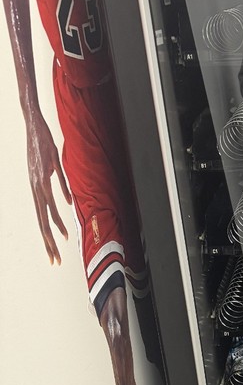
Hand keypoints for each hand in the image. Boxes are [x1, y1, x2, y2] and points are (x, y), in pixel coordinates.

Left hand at [25, 107, 70, 263]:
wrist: (33, 123)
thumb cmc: (42, 146)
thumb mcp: (51, 170)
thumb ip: (59, 187)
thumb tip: (66, 203)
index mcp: (36, 190)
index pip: (41, 220)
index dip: (47, 239)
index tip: (53, 255)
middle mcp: (35, 187)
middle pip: (41, 221)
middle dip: (48, 243)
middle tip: (54, 261)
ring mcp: (39, 179)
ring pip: (46, 210)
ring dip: (54, 228)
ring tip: (61, 243)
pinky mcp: (45, 169)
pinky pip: (53, 189)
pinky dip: (59, 202)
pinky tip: (63, 214)